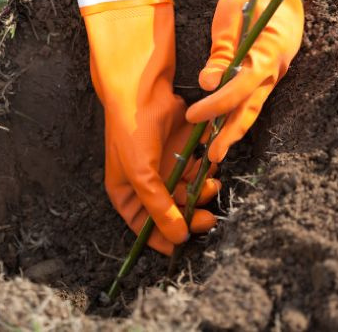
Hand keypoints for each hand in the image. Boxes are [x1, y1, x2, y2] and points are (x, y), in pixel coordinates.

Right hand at [83, 0, 219, 254]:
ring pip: (188, 192)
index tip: (184, 247)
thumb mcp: (142, 175)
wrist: (143, 90)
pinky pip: (197, 171)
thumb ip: (160, 208)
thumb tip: (178, 239)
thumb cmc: (131, 132)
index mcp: (127, 193)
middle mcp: (146, 184)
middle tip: (208, 217)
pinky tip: (208, 164)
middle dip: (190, 215)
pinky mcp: (181, 151)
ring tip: (209, 185)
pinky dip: (205, 171)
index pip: (144, 227)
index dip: (163, 239)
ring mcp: (165, 166)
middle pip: (172, 212)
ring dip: (201, 192)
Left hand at [186, 0, 315, 162]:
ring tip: (216, 148)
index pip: (239, 90)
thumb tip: (207, 85)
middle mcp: (277, 67)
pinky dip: (238, 110)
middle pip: (252, 108)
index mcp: (270, 54)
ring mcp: (276, 69)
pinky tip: (223, 123)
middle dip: (231, 134)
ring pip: (254, 105)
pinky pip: (253, 95)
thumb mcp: (230, 20)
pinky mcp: (269, 69)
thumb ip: (221, 54)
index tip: (193, 116)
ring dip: (234, 127)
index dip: (215, 106)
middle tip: (213, 157)